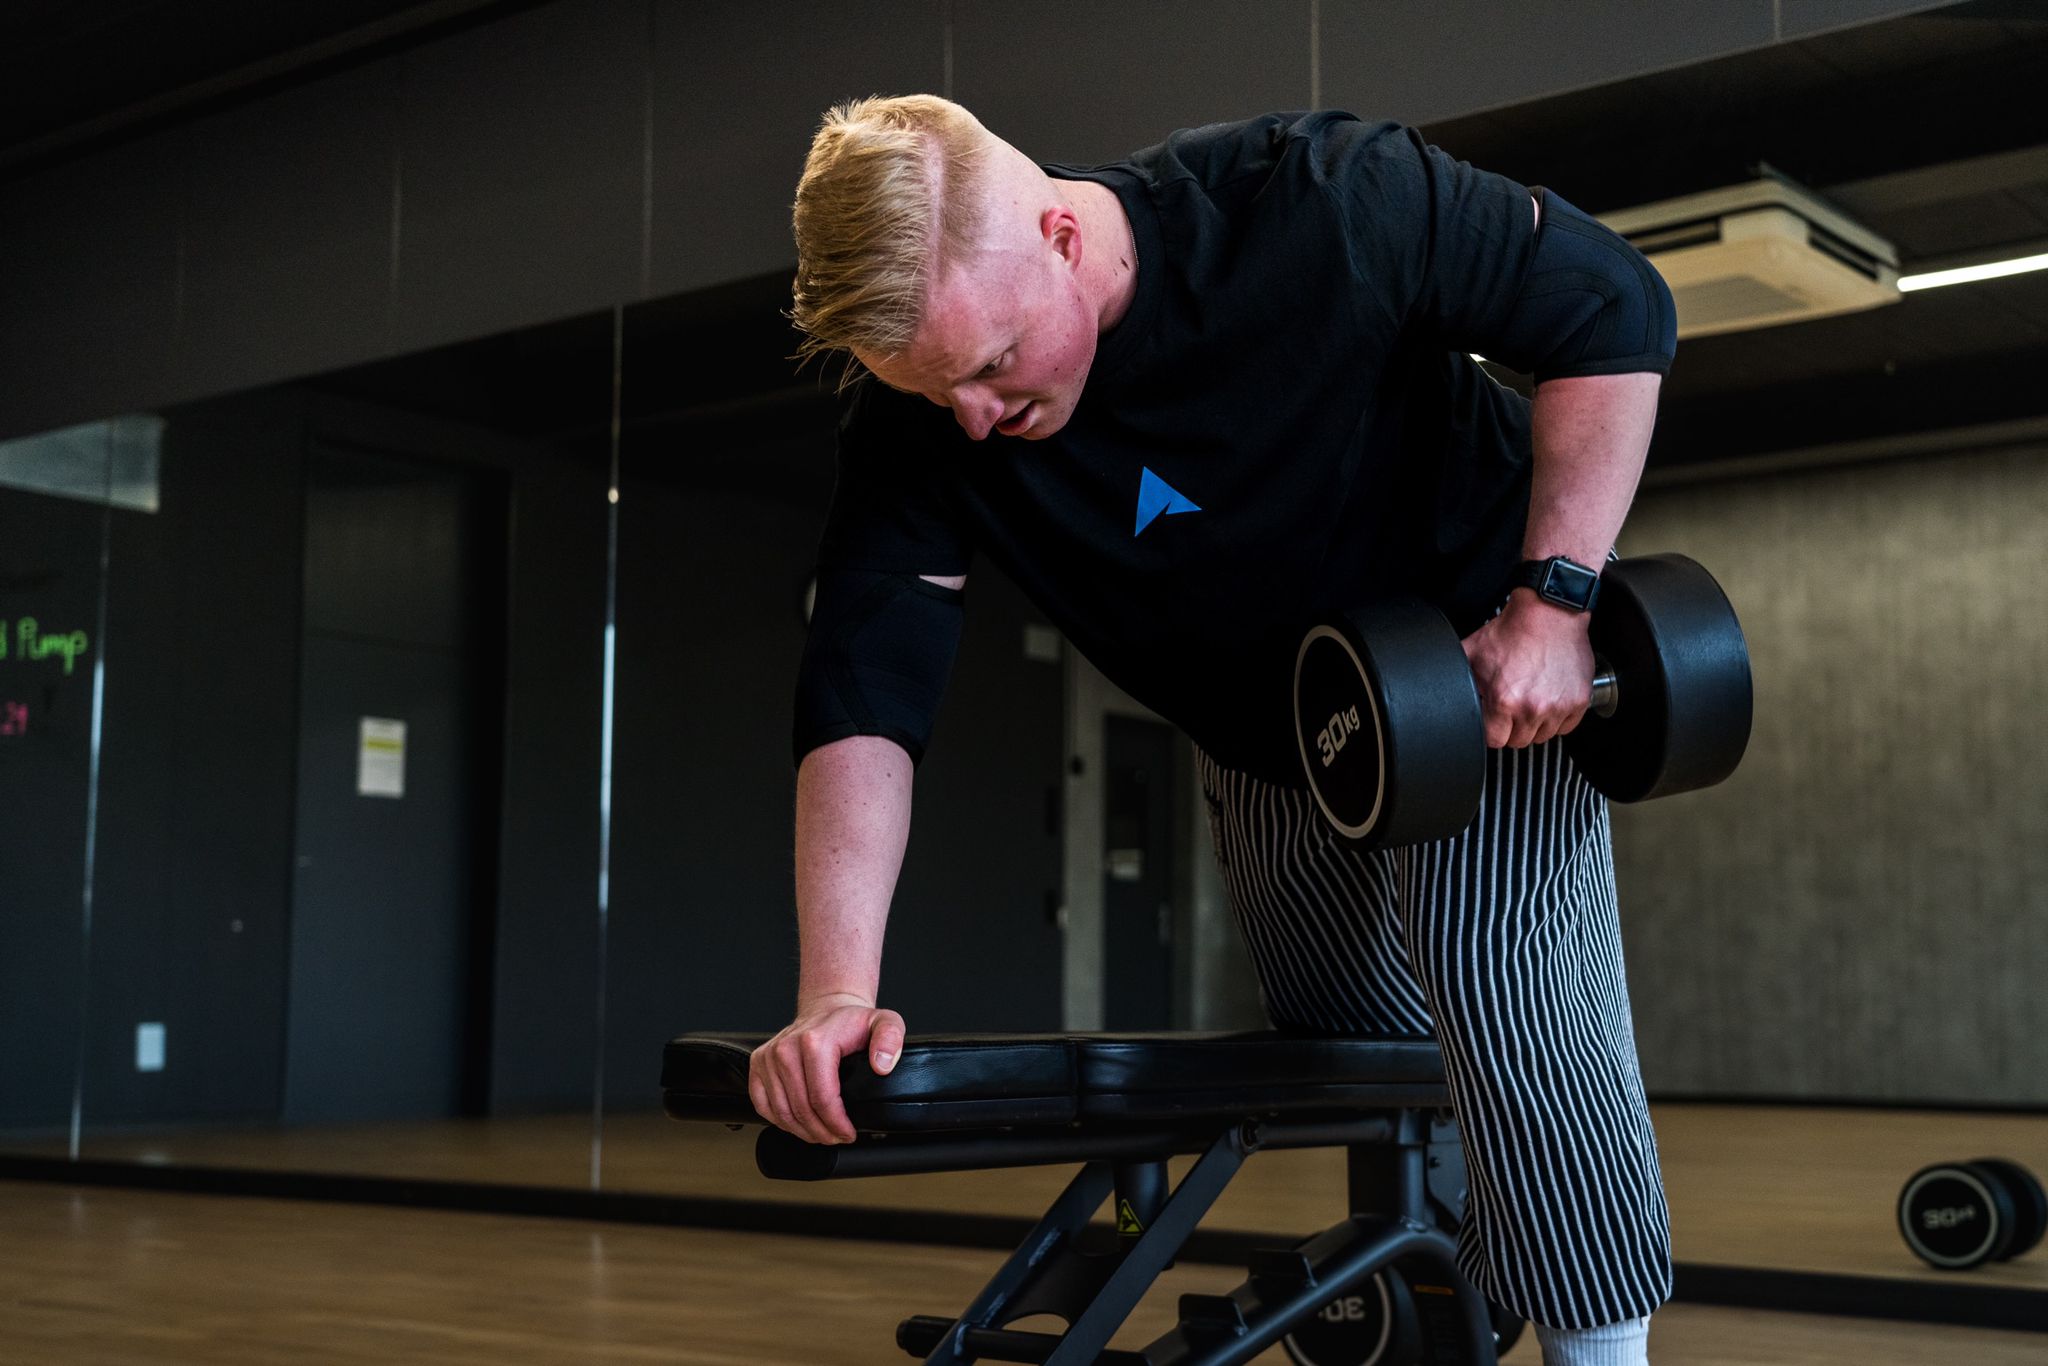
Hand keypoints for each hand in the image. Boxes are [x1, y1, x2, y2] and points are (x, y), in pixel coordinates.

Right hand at [748, 992, 906, 1144]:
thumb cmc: (852, 1022)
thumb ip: (890, 1039)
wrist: (827, 1009)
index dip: (837, 1124)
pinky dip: (780, 1121)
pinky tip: (799, 1123)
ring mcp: (769, 1056)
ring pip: (781, 1112)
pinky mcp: (758, 1063)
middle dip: (822, 1132)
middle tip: (837, 1137)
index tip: (849, 1133)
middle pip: (801, 1109)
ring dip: (802, 1131)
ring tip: (821, 1134)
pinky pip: (763, 1105)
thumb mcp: (884, 1023)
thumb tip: (882, 1065)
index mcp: (814, 1041)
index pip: (821, 1098)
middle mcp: (786, 1048)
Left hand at [1460, 590, 1596, 748]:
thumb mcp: (1473, 652)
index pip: (1494, 740)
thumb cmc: (1514, 629)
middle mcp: (1532, 708)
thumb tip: (1442, 691)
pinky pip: (1566, 727)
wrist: (1549, 612)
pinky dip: (1557, 718)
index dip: (1491, 730)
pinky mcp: (1578, 702)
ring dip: (1535, 723)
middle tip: (1512, 705)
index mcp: (1504, 700)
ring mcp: (1558, 706)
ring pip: (1543, 736)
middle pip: (1518, 741)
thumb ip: (1458, 677)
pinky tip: (1548, 698)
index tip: (1493, 720)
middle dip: (1512, 727)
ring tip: (1530, 699)